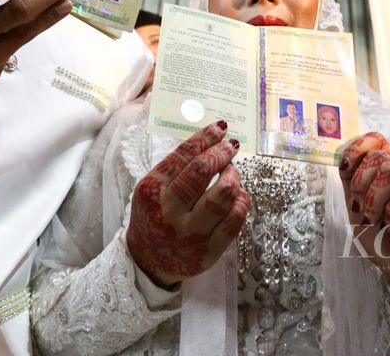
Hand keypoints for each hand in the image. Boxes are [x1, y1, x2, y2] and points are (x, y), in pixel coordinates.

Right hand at [126, 121, 249, 287]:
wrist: (148, 261)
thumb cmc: (153, 216)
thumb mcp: (152, 189)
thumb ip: (175, 168)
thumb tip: (210, 142)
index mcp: (152, 191)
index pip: (182, 156)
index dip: (205, 137)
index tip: (220, 127)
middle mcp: (170, 212)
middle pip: (203, 171)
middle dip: (221, 152)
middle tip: (230, 147)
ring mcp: (191, 235)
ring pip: (224, 194)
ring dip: (234, 175)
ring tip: (232, 172)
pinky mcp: (209, 252)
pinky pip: (235, 220)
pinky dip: (241, 200)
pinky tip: (238, 194)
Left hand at [339, 132, 389, 310]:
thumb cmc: (388, 248)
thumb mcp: (360, 215)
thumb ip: (352, 187)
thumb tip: (344, 159)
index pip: (378, 141)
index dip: (357, 148)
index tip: (344, 168)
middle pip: (381, 157)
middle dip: (362, 185)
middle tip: (363, 213)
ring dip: (376, 200)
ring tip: (379, 223)